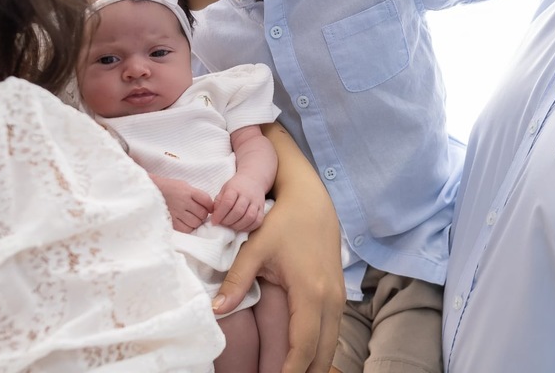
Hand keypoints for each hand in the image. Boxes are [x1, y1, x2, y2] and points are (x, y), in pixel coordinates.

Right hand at [149, 174, 213, 232]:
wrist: (152, 191)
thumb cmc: (170, 188)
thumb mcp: (184, 186)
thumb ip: (196, 195)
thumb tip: (209, 207)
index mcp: (188, 191)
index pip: (206, 200)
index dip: (210, 206)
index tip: (208, 208)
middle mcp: (183, 201)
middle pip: (202, 214)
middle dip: (203, 215)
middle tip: (198, 213)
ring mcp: (176, 212)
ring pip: (195, 223)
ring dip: (196, 222)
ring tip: (191, 218)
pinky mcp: (171, 221)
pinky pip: (186, 229)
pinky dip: (188, 228)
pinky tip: (185, 223)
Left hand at [213, 124, 344, 372]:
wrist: (313, 199)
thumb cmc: (283, 221)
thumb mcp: (256, 247)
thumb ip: (236, 280)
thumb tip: (216, 309)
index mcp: (310, 292)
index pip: (302, 347)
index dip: (288, 372)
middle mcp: (330, 299)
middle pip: (322, 354)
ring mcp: (338, 297)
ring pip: (330, 345)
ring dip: (313, 364)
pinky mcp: (338, 294)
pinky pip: (332, 331)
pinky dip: (319, 349)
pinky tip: (302, 359)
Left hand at [213, 173, 266, 231]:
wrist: (253, 180)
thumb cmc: (236, 186)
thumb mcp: (225, 189)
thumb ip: (219, 201)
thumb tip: (214, 214)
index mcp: (235, 188)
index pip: (228, 202)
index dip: (220, 214)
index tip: (214, 221)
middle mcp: (247, 195)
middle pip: (238, 211)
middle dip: (228, 221)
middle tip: (222, 224)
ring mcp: (256, 202)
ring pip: (249, 217)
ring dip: (238, 225)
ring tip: (231, 226)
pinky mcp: (262, 208)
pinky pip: (258, 221)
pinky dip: (249, 227)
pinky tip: (241, 227)